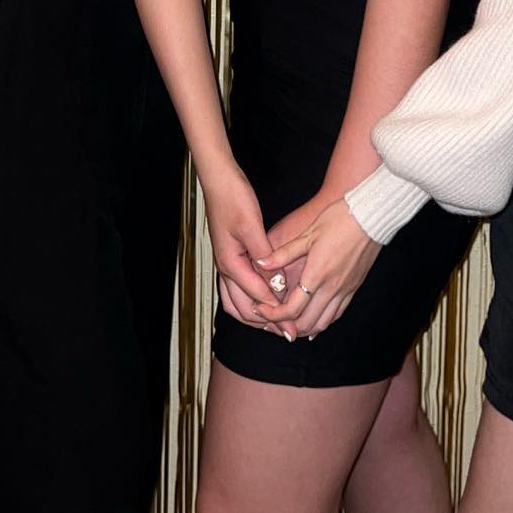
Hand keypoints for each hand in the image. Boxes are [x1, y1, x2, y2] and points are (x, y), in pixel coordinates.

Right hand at [200, 165, 290, 334]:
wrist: (219, 180)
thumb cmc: (234, 198)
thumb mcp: (252, 227)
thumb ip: (264, 258)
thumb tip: (276, 285)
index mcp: (230, 263)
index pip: (256, 298)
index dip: (276, 313)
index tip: (293, 327)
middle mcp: (226, 267)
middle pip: (244, 308)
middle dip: (266, 322)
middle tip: (288, 332)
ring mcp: (227, 262)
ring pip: (238, 301)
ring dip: (258, 314)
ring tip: (279, 322)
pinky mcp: (232, 255)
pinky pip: (240, 287)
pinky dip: (254, 299)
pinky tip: (270, 296)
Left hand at [257, 197, 381, 340]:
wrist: (371, 216)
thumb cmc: (340, 219)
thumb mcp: (308, 233)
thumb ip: (284, 253)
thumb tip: (261, 262)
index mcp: (317, 274)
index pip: (292, 309)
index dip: (273, 315)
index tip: (261, 310)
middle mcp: (332, 287)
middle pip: (306, 323)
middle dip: (286, 326)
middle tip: (271, 319)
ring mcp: (345, 290)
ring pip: (323, 323)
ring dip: (304, 328)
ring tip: (289, 322)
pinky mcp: (354, 288)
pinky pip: (337, 314)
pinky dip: (322, 322)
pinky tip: (314, 321)